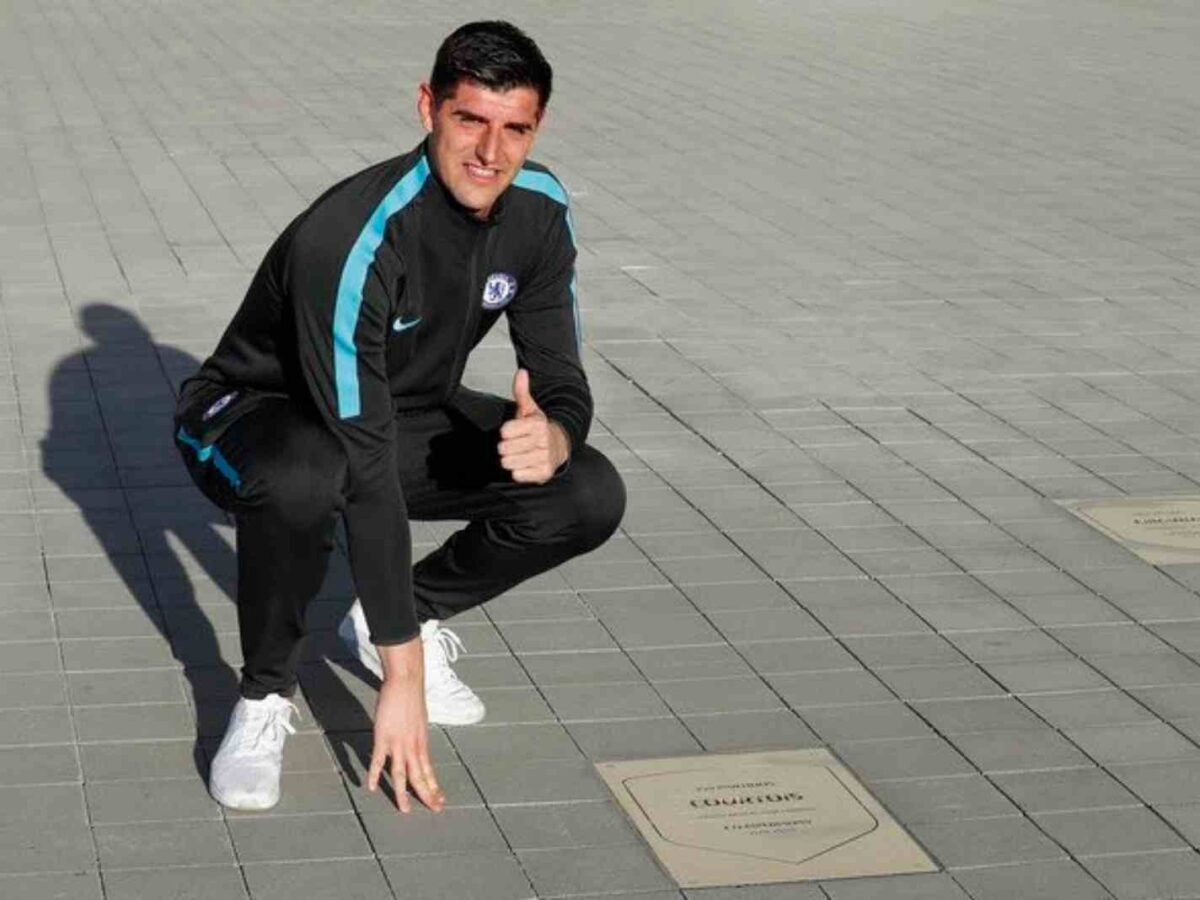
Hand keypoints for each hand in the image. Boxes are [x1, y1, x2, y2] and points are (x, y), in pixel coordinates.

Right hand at [366, 639, 444, 813]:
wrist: (406, 683)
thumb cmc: (411, 699)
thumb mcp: (419, 722)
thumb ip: (417, 737)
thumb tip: (417, 745)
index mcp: (422, 743)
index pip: (429, 771)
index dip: (434, 787)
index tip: (440, 801)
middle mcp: (413, 746)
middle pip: (420, 776)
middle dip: (427, 795)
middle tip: (434, 810)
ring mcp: (398, 743)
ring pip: (401, 774)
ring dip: (402, 793)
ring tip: (405, 809)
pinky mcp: (383, 737)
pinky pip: (377, 760)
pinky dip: (374, 774)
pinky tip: (370, 786)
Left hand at [499, 369, 569, 483]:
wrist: (560, 446)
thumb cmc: (539, 428)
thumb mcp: (530, 409)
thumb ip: (522, 391)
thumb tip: (521, 372)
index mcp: (537, 424)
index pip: (505, 431)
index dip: (505, 432)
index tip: (512, 432)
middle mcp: (542, 441)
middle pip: (505, 449)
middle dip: (506, 447)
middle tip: (514, 445)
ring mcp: (544, 458)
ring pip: (509, 463)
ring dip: (510, 460)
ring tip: (518, 455)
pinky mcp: (543, 473)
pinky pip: (517, 475)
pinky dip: (518, 472)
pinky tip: (525, 464)